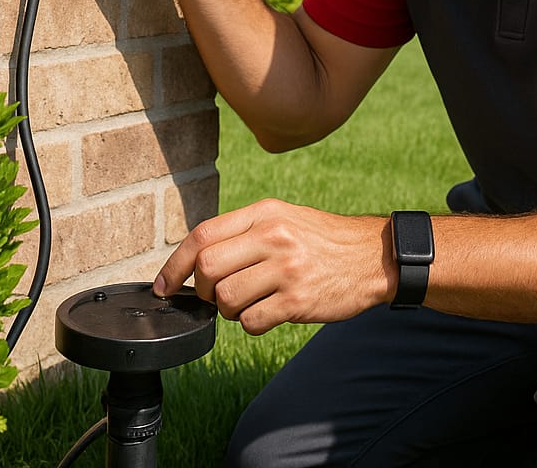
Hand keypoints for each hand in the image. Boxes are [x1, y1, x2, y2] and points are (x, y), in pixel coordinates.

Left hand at [154, 199, 395, 334]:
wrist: (373, 256)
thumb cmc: (323, 240)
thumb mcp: (285, 218)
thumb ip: (245, 232)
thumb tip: (196, 259)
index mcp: (266, 212)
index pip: (203, 234)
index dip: (174, 264)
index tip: (163, 286)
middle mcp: (274, 236)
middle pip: (207, 268)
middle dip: (201, 290)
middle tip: (215, 295)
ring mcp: (286, 268)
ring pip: (225, 299)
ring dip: (228, 310)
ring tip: (250, 302)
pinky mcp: (297, 300)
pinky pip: (251, 322)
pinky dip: (252, 325)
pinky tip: (269, 314)